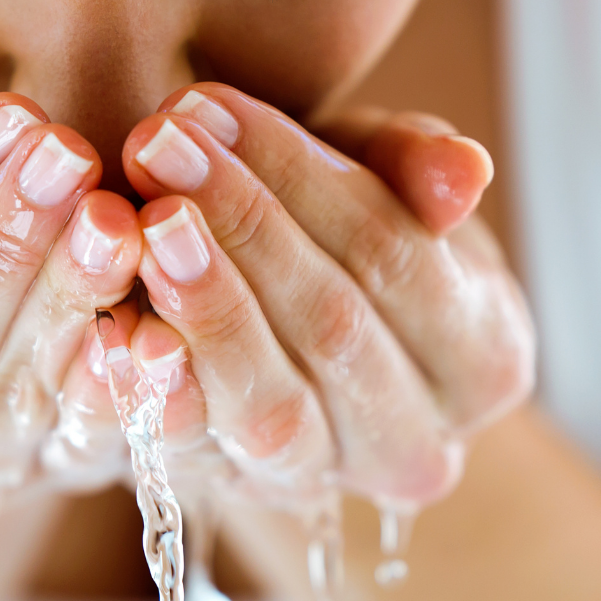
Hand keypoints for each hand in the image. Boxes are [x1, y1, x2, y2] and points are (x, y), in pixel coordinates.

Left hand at [121, 84, 535, 508]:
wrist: (296, 341)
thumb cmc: (346, 240)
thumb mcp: (385, 185)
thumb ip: (418, 168)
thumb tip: (464, 173)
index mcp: (483, 359)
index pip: (396, 255)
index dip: (301, 177)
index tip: (209, 106)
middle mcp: (417, 445)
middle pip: (333, 328)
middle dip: (241, 225)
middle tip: (157, 144)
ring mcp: (325, 481)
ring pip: (271, 407)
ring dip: (204, 307)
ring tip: (144, 223)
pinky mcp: (239, 494)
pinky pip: (196, 455)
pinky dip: (156, 393)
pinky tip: (116, 328)